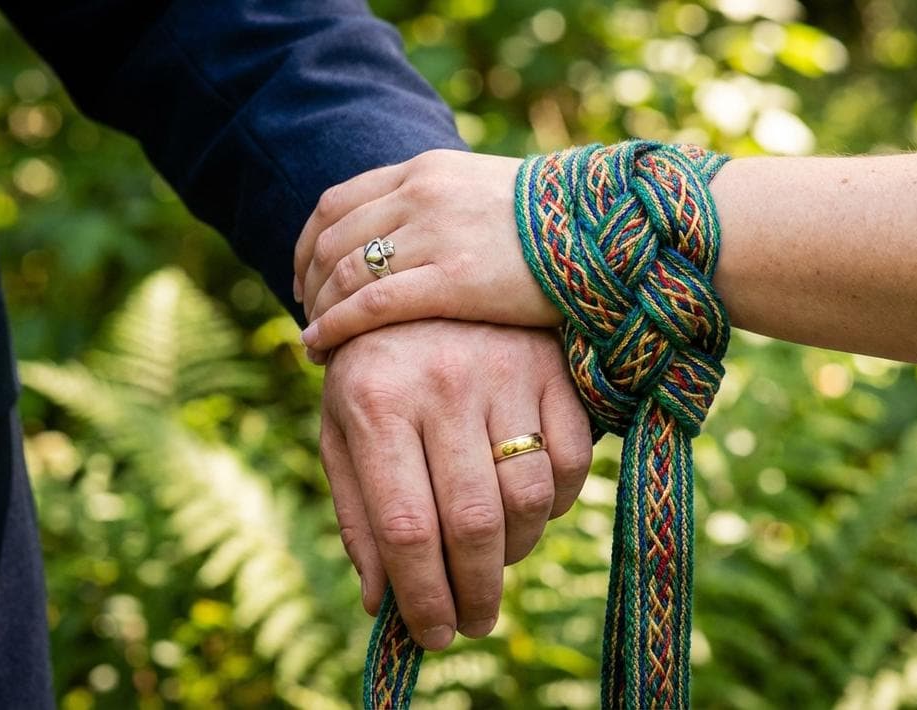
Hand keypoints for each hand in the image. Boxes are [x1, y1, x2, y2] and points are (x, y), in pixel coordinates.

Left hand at [293, 150, 559, 355]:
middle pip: (333, 237)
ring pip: (345, 272)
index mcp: (427, 170)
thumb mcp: (489, 196)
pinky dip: (336, 326)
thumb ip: (446, 209)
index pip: (339, 201)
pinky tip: (322, 347)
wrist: (607, 230)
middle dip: (310, 281)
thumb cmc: (557, 225)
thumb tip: (417, 242)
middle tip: (308, 314)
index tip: (309, 276)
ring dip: (319, 309)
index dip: (311, 243)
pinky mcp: (454, 279)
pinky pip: (372, 305)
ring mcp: (436, 234)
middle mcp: (422, 194)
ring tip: (315, 341)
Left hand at [319, 319, 591, 649]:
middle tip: (473, 622)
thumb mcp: (342, 429)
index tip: (433, 636)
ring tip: (494, 563)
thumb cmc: (373, 367)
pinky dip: (561, 504)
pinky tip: (532, 511)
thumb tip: (381, 602)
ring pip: (531, 497)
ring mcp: (506, 371)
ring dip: (517, 551)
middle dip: (476, 592)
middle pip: (474, 522)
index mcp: (376, 400)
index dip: (424, 595)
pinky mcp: (554, 368)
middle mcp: (443, 383)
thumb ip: (359, 513)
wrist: (422, 279)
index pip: (407, 526)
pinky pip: (575, 461)